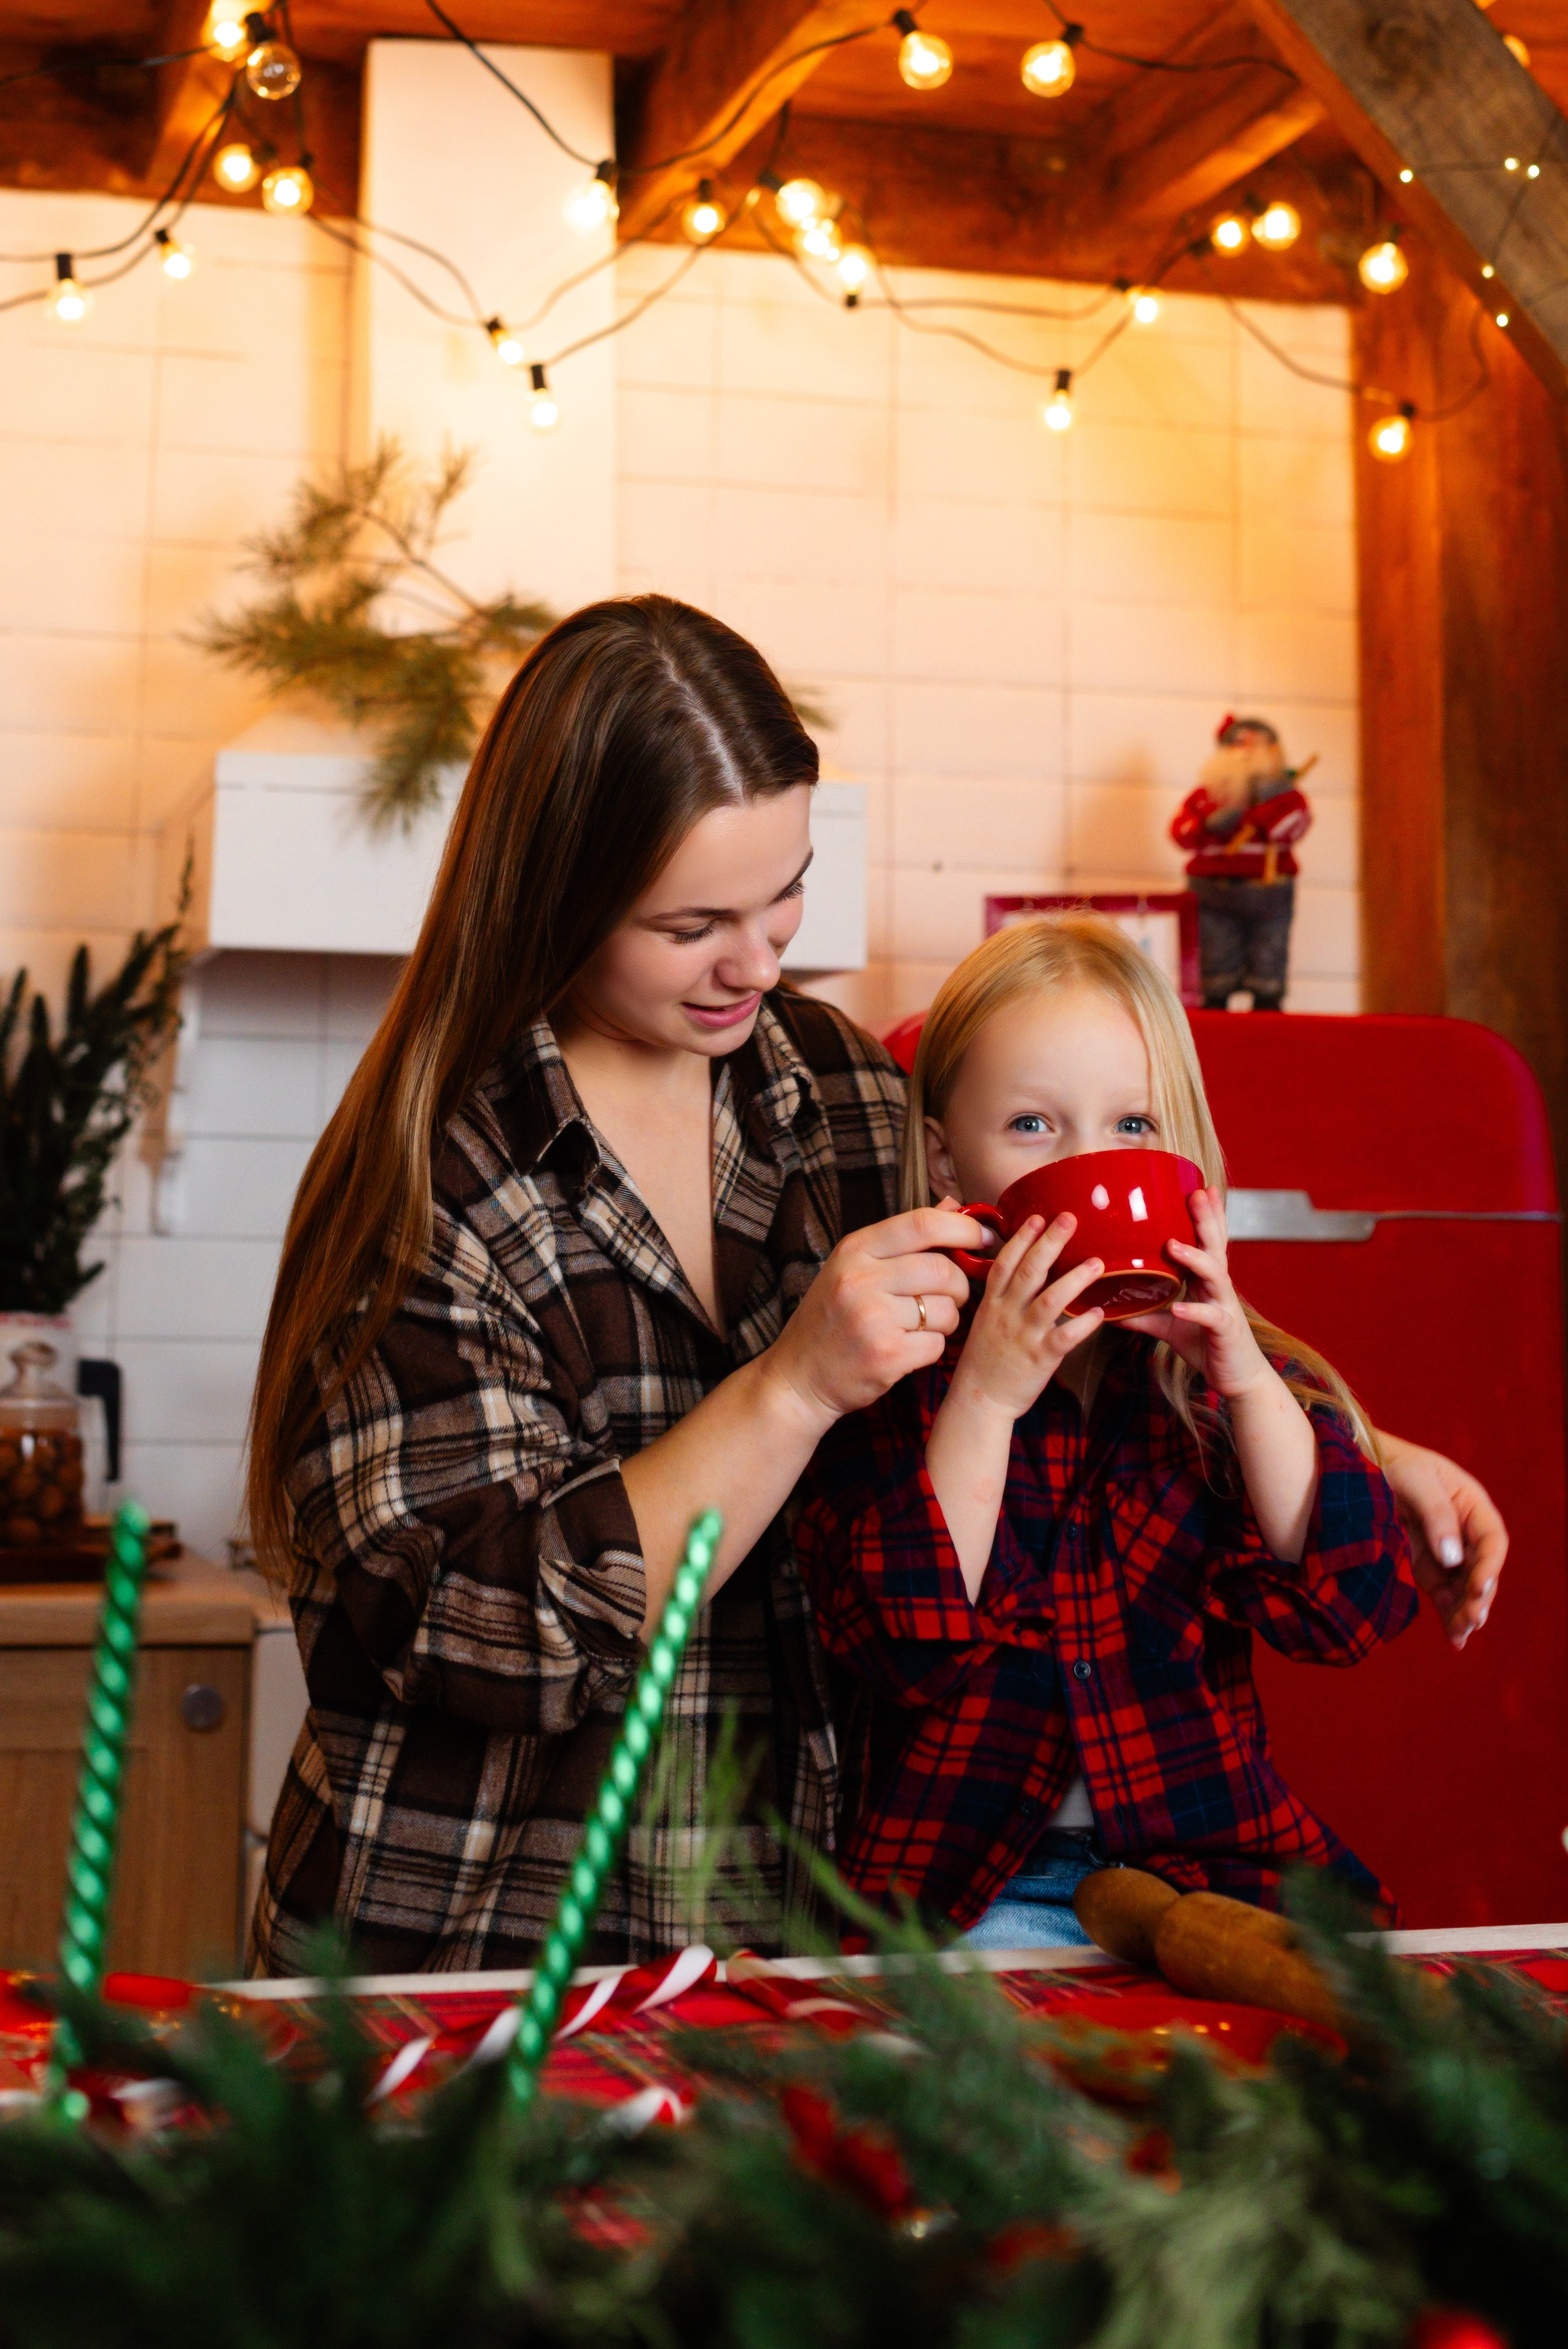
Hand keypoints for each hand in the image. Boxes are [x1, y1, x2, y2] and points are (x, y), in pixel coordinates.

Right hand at [764, 1206, 979, 1428]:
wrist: (798, 1378)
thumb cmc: (831, 1319)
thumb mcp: (854, 1268)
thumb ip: (904, 1238)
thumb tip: (955, 1205)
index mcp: (854, 1250)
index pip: (922, 1223)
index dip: (964, 1227)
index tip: (985, 1237)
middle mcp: (860, 1279)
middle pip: (943, 1268)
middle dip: (959, 1285)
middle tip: (949, 1297)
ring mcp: (872, 1318)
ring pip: (946, 1309)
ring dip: (947, 1320)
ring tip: (923, 1327)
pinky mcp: (886, 1355)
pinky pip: (937, 1344)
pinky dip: (932, 1349)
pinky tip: (910, 1350)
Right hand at [953, 1212, 1105, 1418]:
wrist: (979, 1400)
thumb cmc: (985, 1359)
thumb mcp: (985, 1320)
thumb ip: (1003, 1296)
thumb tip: (1023, 1271)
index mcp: (992, 1303)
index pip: (1005, 1263)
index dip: (1021, 1238)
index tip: (1037, 1217)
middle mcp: (1007, 1314)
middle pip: (1029, 1271)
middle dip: (1050, 1242)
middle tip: (1070, 1218)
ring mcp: (1023, 1335)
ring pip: (1050, 1300)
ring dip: (1075, 1279)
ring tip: (1097, 1262)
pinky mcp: (1040, 1358)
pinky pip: (1065, 1338)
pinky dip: (1083, 1325)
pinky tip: (1100, 1313)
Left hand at [1122, 1186, 1269, 1399]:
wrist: (1236, 1379)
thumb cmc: (1207, 1346)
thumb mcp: (1170, 1327)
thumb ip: (1145, 1316)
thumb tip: (1111, 1310)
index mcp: (1207, 1281)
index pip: (1207, 1241)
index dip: (1206, 1216)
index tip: (1197, 1187)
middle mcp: (1219, 1288)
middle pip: (1215, 1246)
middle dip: (1207, 1219)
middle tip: (1197, 1193)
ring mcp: (1225, 1307)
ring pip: (1215, 1275)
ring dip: (1195, 1258)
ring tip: (1174, 1245)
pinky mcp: (1226, 1331)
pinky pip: (1211, 1317)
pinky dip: (1196, 1311)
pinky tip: (1181, 1308)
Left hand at [1375, 1431, 1507, 1649]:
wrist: (1357, 1467)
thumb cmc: (1391, 1463)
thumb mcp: (1414, 1480)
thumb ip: (1436, 1514)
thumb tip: (1454, 1557)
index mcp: (1471, 1505)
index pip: (1491, 1540)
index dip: (1490, 1565)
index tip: (1478, 1586)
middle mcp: (1464, 1532)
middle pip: (1481, 1570)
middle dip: (1478, 1596)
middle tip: (1470, 1618)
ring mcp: (1446, 1553)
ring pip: (1465, 1589)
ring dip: (1466, 1612)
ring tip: (1461, 1634)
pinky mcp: (1426, 1569)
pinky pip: (1445, 1596)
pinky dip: (1450, 1616)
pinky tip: (1456, 1640)